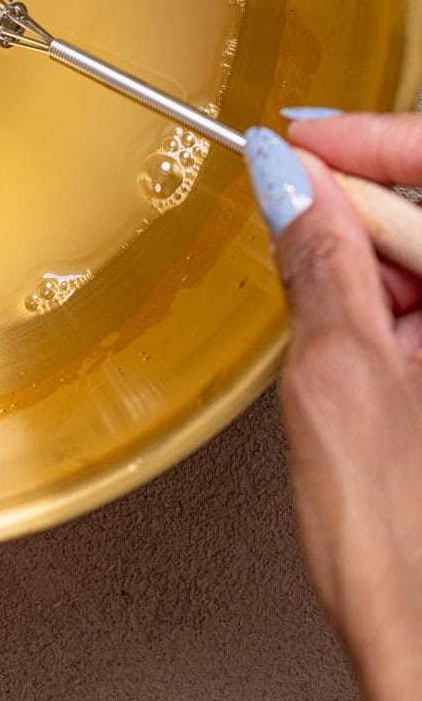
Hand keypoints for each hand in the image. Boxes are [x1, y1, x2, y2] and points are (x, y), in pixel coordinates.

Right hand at [247, 112, 421, 700]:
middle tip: (297, 210)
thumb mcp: (338, 379)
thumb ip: (317, 261)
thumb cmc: (411, 563)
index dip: (371, 138)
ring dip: (381, 263)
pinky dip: (399, 307)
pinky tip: (365, 338)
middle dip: (369, 205)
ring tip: (336, 310)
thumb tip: (291, 181)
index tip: (304, 136)